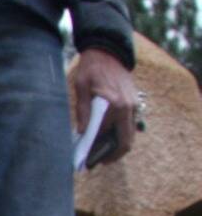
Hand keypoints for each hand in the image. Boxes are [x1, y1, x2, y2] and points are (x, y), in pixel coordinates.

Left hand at [71, 48, 138, 163]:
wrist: (109, 52)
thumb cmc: (92, 69)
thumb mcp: (81, 88)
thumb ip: (82, 111)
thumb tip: (80, 133)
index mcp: (116, 106)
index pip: (110, 137)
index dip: (100, 151)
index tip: (89, 161)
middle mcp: (129, 108)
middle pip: (126, 141)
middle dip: (112, 155)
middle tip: (98, 162)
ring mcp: (134, 105)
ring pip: (129, 134)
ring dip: (117, 145)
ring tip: (101, 153)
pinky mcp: (135, 102)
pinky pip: (130, 125)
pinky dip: (120, 134)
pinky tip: (106, 137)